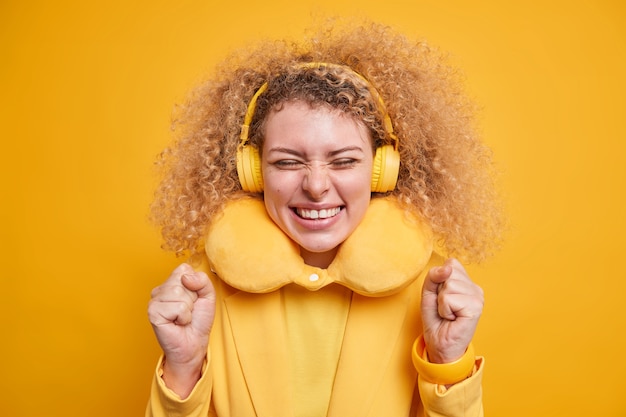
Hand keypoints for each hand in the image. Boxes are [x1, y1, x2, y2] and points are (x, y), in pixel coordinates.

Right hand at [148, 263, 215, 395]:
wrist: (194, 344)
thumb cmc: (199, 321)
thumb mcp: (208, 295)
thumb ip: (203, 280)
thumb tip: (186, 277)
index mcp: (171, 282)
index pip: (184, 268)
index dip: (195, 285)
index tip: (194, 299)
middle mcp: (160, 289)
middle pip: (182, 280)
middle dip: (192, 298)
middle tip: (188, 311)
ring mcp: (154, 301)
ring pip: (179, 293)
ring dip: (188, 309)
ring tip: (183, 317)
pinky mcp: (153, 312)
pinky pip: (178, 307)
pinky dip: (184, 317)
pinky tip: (178, 323)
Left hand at [421, 258, 483, 363]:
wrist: (439, 343)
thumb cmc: (436, 319)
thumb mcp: (429, 292)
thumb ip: (434, 275)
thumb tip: (447, 268)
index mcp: (467, 282)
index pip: (451, 264)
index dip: (439, 280)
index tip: (442, 297)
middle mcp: (475, 288)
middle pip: (449, 273)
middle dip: (439, 292)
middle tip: (445, 308)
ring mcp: (477, 297)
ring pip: (448, 285)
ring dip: (441, 302)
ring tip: (448, 313)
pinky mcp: (475, 308)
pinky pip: (448, 299)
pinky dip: (444, 310)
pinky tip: (452, 318)